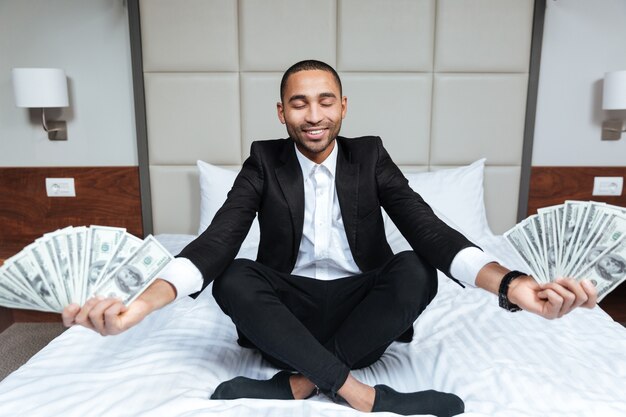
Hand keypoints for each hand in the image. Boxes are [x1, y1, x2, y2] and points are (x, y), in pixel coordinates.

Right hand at [61, 278, 176, 335]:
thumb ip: (89, 292)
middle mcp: (95, 325)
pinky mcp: (117, 328)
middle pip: (81, 318)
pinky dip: (115, 306)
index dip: (68, 314)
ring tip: (115, 299)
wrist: (144, 294)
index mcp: (89, 316)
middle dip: (90, 303)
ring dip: (105, 303)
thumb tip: (78, 289)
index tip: (74, 303)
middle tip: (102, 296)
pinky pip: (109, 316)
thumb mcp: (103, 289)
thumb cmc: (123, 291)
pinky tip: (122, 304)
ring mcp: (106, 328)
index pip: (70, 321)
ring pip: (95, 316)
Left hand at [508, 276, 596, 318]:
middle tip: (558, 278)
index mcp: (572, 299)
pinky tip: (540, 293)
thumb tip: (583, 280)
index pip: (590, 302)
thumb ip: (569, 282)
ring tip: (544, 286)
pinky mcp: (550, 314)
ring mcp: (559, 312)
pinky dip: (548, 291)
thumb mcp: (556, 279)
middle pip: (581, 297)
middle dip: (571, 283)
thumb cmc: (537, 282)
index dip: (592, 292)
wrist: (519, 286)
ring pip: (569, 297)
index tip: (584, 280)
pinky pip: (557, 300)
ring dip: (555, 286)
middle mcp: (568, 307)